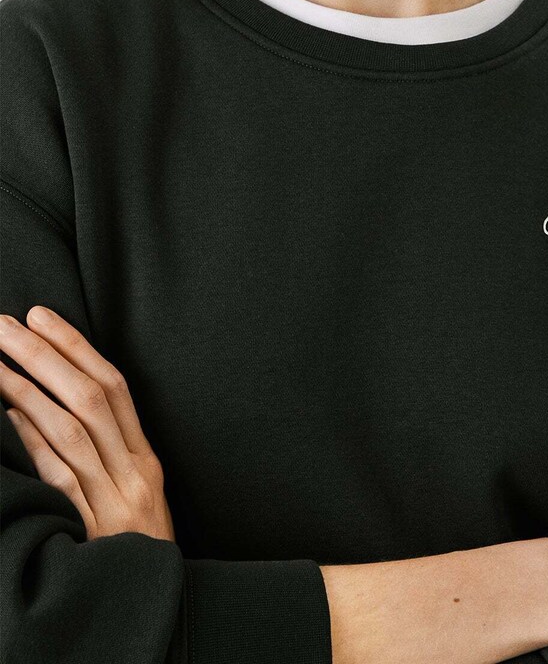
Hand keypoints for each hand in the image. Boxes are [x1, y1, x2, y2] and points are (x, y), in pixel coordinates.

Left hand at [0, 307, 175, 542]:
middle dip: (46, 355)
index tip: (41, 315)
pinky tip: (8, 416)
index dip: (76, 347)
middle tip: (5, 323)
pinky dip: (34, 441)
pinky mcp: (93, 530)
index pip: (115, 386)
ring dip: (28, 389)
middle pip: (91, 398)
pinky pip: (60, 476)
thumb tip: (54, 408)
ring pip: (72, 429)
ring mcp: (115, 499)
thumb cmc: (135, 556)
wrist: (152, 612)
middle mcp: (135, 471)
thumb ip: (109, 458)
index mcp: (146, 459)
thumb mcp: (134, 500)